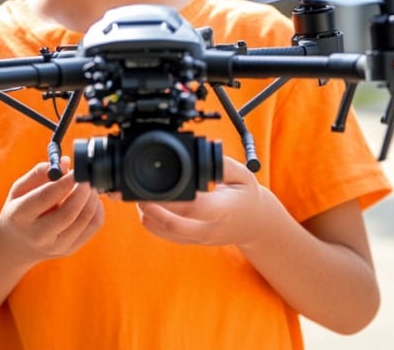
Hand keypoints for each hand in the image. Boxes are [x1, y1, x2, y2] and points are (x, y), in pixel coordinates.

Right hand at [0, 157, 104, 264]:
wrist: (17, 245)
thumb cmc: (20, 210)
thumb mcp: (19, 189)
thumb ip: (39, 173)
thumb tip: (66, 163)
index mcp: (20, 216)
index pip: (46, 197)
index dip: (65, 182)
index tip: (76, 170)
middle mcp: (37, 235)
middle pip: (69, 212)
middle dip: (83, 191)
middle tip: (88, 177)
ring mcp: (56, 246)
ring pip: (84, 220)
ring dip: (92, 199)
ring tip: (89, 187)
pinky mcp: (70, 249)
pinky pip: (92, 227)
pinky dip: (97, 210)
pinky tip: (91, 200)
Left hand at [137, 157, 274, 247]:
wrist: (255, 225)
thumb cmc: (246, 197)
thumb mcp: (243, 175)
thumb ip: (221, 164)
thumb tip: (201, 152)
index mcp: (224, 210)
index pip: (195, 207)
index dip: (173, 199)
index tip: (157, 185)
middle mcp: (210, 228)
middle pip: (173, 226)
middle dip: (152, 210)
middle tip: (138, 193)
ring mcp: (199, 239)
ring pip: (165, 233)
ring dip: (148, 215)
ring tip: (141, 196)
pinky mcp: (190, 242)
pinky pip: (165, 236)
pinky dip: (152, 222)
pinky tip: (148, 206)